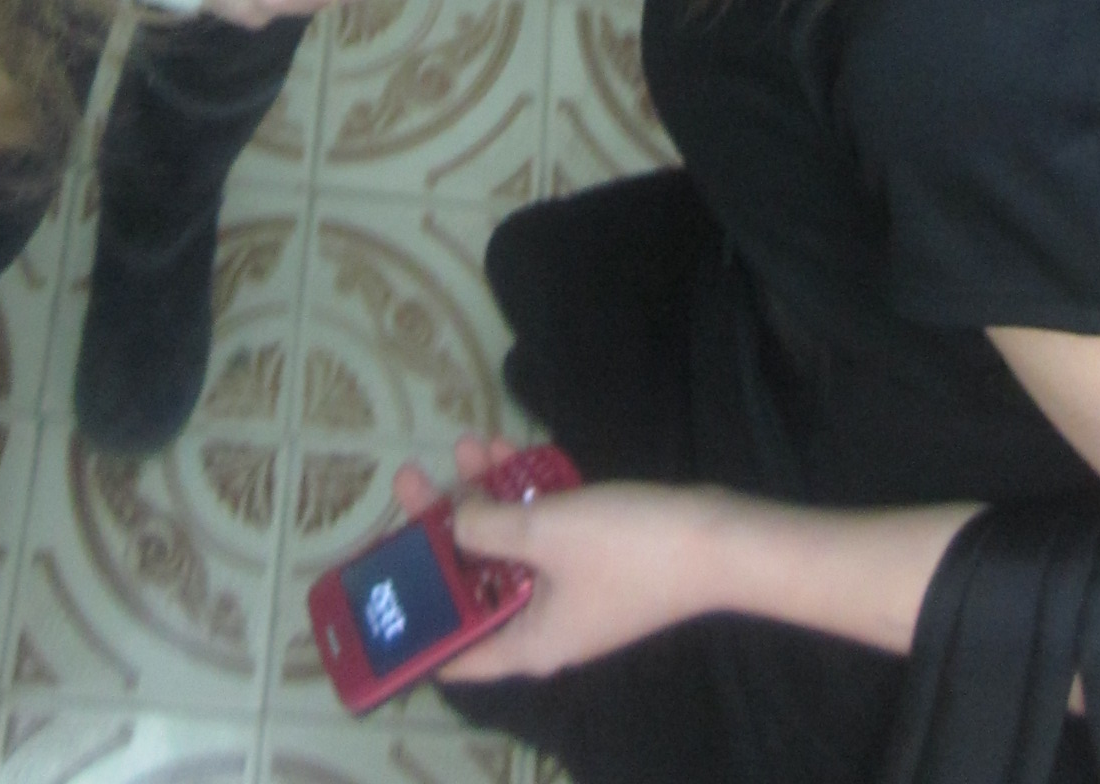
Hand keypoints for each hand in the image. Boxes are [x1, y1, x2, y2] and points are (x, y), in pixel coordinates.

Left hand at [390, 437, 713, 679]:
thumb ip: (485, 528)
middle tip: (414, 479)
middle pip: (477, 583)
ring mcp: (572, 591)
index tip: (385, 583)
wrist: (715, 539)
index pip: (455, 655)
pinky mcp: (595, 558)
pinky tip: (509, 450)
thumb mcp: (544, 535)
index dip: (416, 625)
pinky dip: (525, 495)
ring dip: (486, 496)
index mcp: (527, 643)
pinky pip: (545, 531)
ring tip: (466, 444)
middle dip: (445, 527)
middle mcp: (544, 625)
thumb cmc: (624, 548)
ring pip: (510, 546)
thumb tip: (455, 523)